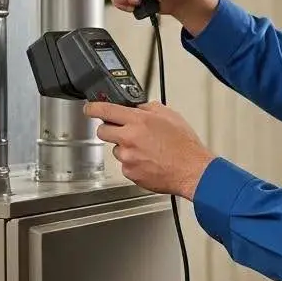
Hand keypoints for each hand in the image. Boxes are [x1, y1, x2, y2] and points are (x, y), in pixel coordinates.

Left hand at [84, 100, 214, 198]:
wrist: (192, 170)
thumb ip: (149, 108)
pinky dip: (134, 163)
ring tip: (147, 150)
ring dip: (126, 148)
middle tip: (121, 131)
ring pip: (116, 149)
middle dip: (109, 129)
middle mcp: (130, 138)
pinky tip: (149, 161)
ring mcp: (128, 157)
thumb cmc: (185, 146)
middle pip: (103, 131)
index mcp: (139, 121)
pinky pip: (125, 165)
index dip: (93, 107)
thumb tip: (138, 108)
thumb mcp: (170, 116)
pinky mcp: (130, 173)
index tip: (89, 108)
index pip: (105, 110)